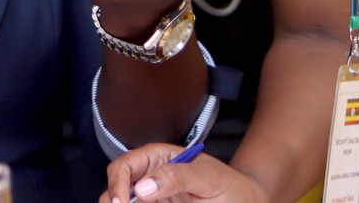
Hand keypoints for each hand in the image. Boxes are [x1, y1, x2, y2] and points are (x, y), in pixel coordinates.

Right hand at [101, 146, 265, 202]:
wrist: (245, 202)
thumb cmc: (229, 185)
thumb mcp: (207, 177)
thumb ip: (177, 177)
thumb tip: (143, 188)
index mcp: (158, 158)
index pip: (125, 166)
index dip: (118, 183)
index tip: (122, 202)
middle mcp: (150, 178)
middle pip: (117, 188)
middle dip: (113, 200)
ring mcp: (153, 198)